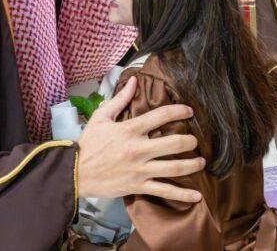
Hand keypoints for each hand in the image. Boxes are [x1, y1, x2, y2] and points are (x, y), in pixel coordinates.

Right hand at [77, 76, 204, 201]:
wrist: (75, 173)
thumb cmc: (88, 144)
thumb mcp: (101, 117)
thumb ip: (120, 99)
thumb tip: (134, 82)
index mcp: (130, 130)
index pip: (160, 116)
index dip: (179, 111)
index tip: (189, 111)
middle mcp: (138, 149)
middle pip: (174, 143)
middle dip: (190, 140)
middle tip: (195, 140)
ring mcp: (140, 169)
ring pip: (174, 167)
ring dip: (192, 164)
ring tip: (201, 161)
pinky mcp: (138, 186)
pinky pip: (164, 190)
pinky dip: (182, 194)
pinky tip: (197, 195)